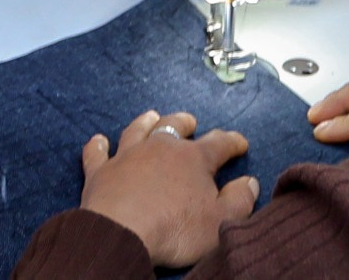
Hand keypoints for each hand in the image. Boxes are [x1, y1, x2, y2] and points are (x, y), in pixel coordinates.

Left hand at [77, 109, 257, 268]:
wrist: (123, 232)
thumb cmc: (175, 228)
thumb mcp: (220, 221)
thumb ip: (239, 200)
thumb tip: (250, 183)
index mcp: (193, 158)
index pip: (219, 143)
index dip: (232, 141)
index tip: (240, 141)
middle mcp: (161, 148)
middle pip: (174, 127)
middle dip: (185, 122)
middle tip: (191, 120)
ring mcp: (128, 156)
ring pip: (138, 131)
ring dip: (145, 123)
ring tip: (151, 116)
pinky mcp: (100, 172)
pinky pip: (97, 153)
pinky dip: (97, 146)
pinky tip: (98, 140)